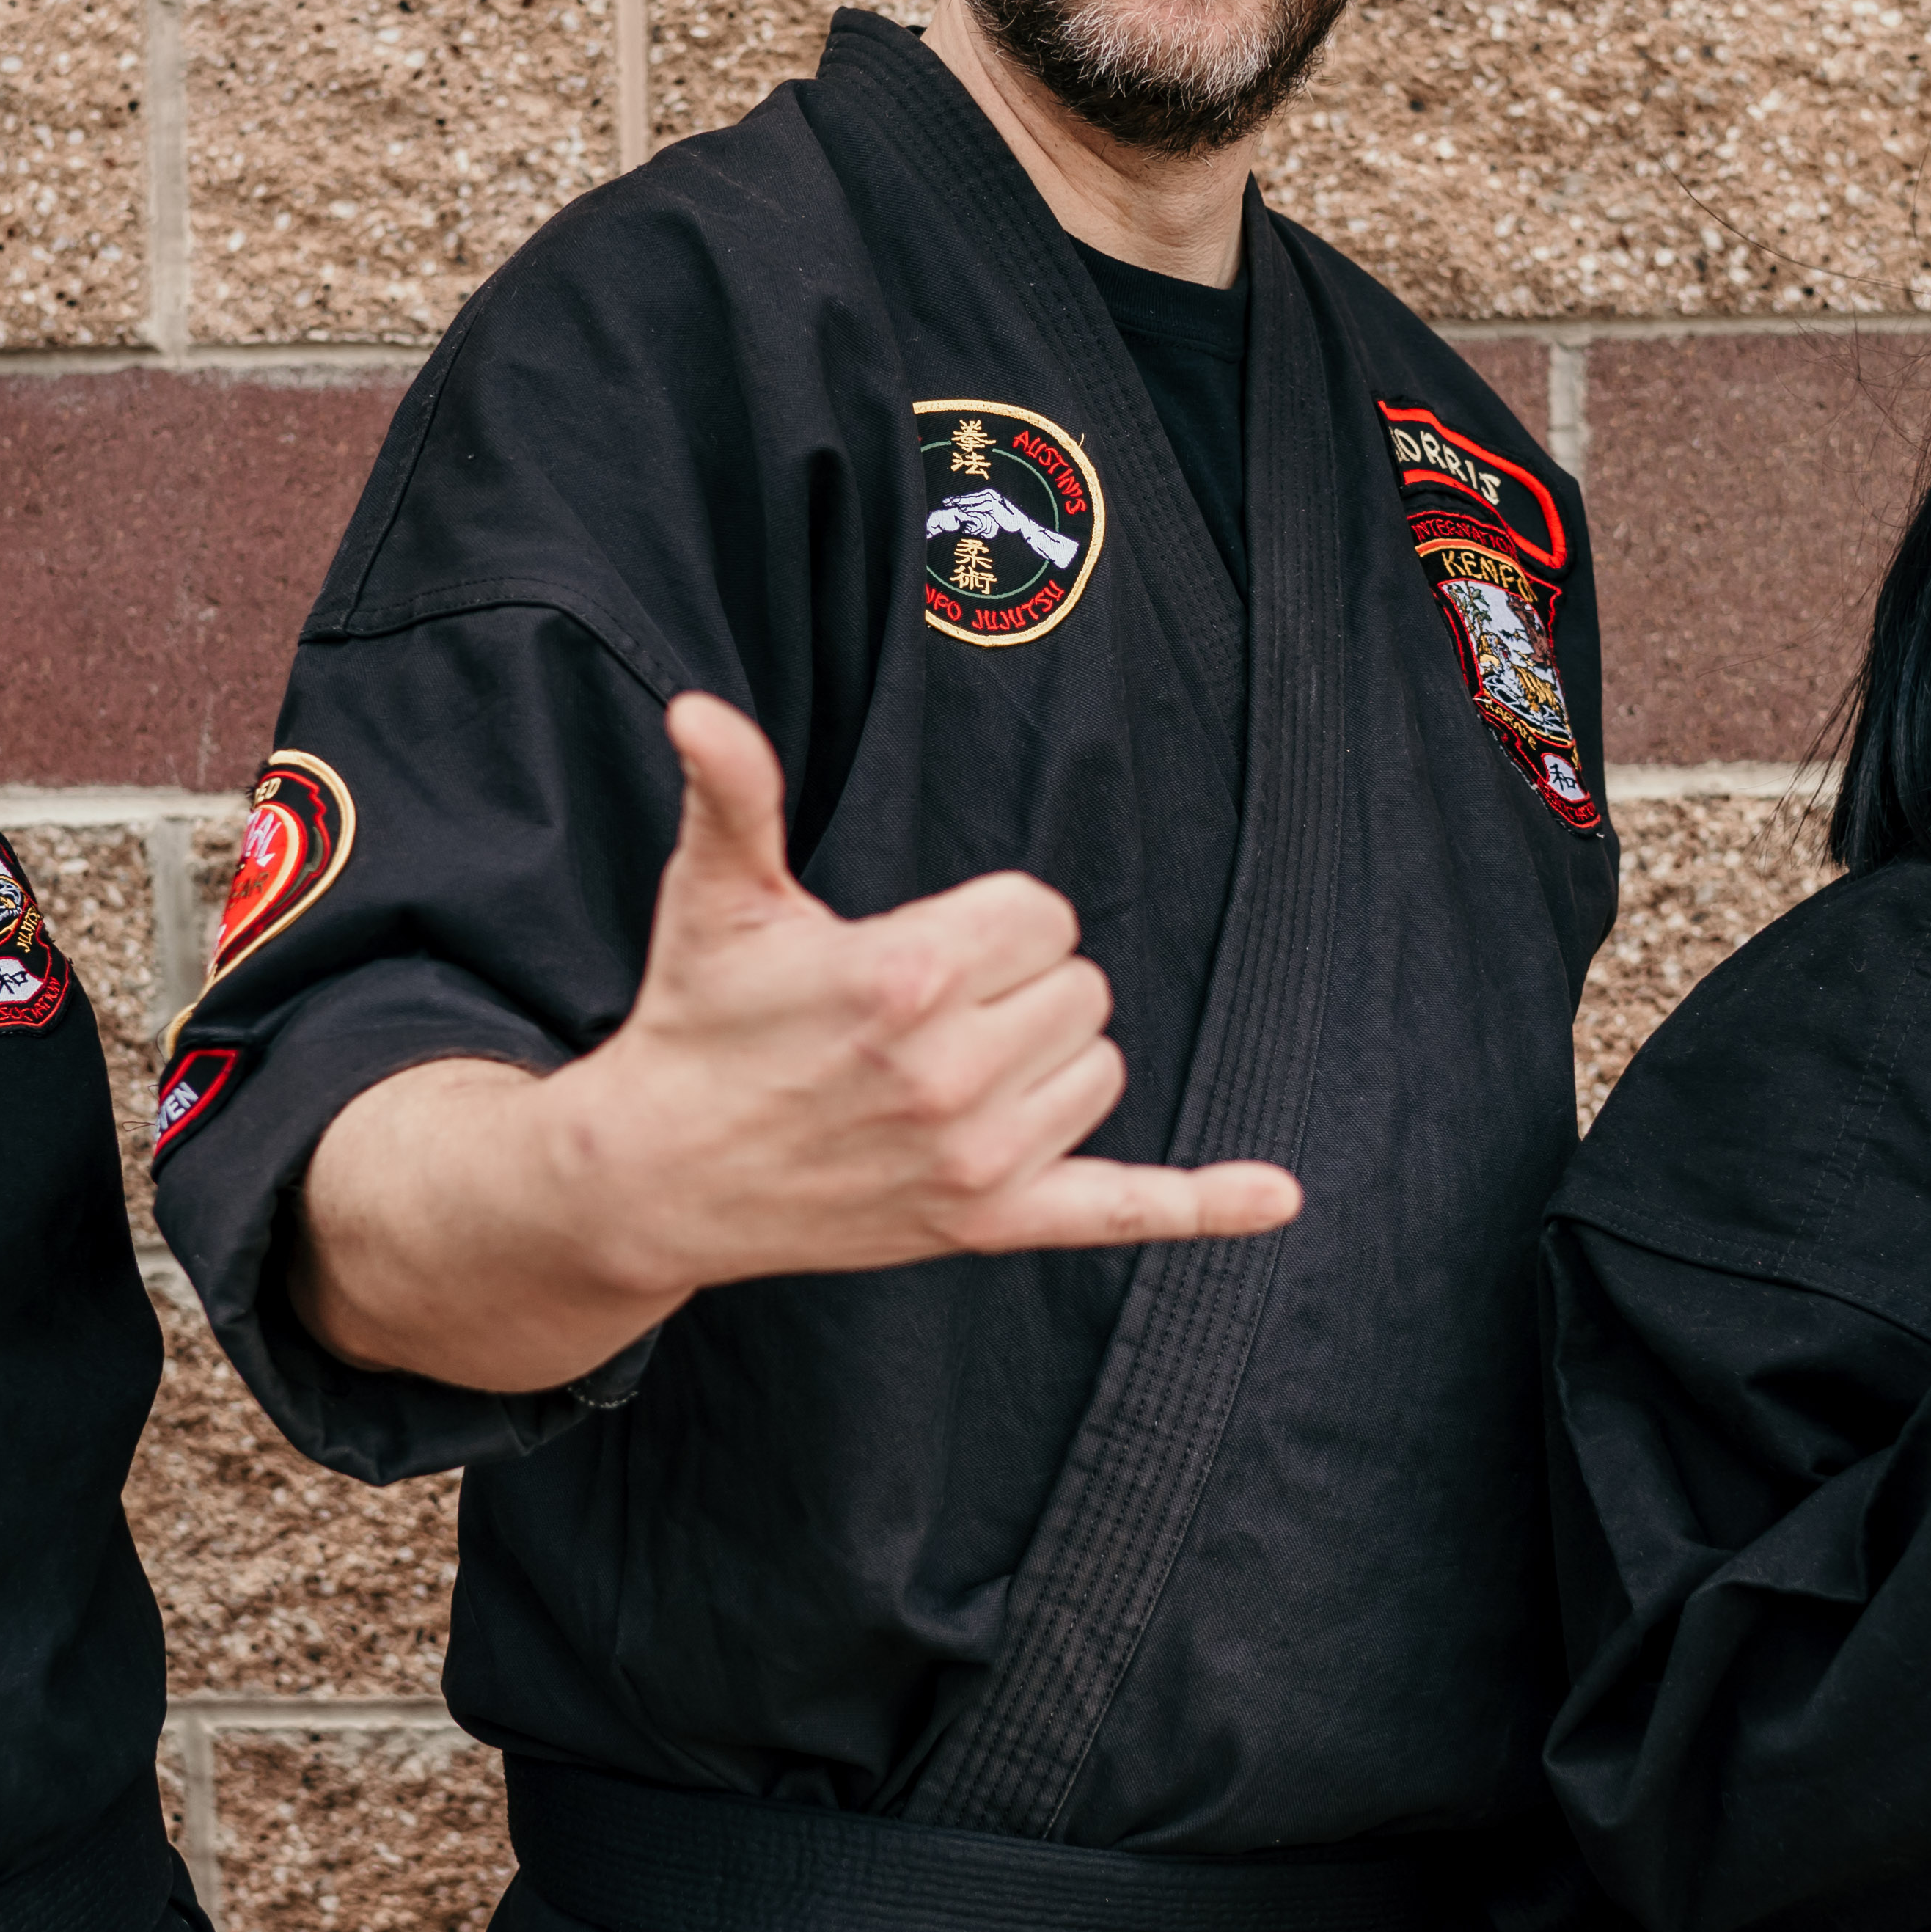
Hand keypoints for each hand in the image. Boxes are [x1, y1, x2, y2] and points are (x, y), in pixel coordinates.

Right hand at [547, 695, 1303, 1294]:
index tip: (920, 948)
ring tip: (946, 1068)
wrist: (655, 1174)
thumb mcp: (714, 897)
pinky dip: (1205, 1205)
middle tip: (920, 1011)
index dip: (991, 923)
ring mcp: (977, 1158)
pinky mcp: (987, 1222)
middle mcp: (952, 1073)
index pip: (1043, 915)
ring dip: (1047, 1059)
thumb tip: (698, 709)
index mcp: (907, 975)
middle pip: (1080, 987)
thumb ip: (734, 794)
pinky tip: (1275, 1195)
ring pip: (1098, 1069)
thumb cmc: (697, 1020)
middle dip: (1017, 986)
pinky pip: (1123, 1208)